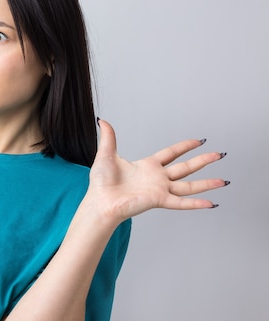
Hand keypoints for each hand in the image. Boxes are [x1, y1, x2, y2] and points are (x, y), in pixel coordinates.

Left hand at [87, 119, 227, 223]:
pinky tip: (211, 203)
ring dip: (206, 183)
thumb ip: (109, 138)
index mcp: (147, 166)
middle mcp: (157, 178)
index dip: (185, 147)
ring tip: (223, 181)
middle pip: (185, 167)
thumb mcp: (106, 155)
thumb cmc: (101, 183)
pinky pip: (180, 202)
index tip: (198, 141)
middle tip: (219, 154)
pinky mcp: (158, 200)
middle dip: (203, 161)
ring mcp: (159, 190)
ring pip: (188, 185)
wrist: (100, 201)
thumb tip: (103, 120)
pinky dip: (195, 203)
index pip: (171, 154)